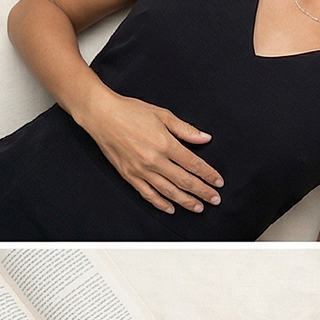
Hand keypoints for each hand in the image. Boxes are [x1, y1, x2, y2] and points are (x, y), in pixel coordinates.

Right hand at [77, 92, 221, 214]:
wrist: (101, 114)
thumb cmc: (130, 111)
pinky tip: (170, 208)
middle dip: (202, 192)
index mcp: (165, 144)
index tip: (218, 182)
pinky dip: (160, 203)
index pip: (194, 164)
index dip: (208, 175)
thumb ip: (185, 130)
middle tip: (215, 199)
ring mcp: (140, 170)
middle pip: (184, 181)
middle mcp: (154, 160)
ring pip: (168, 191)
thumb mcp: (163, 115)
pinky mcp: (128, 175)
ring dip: (185, 201)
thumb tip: (205, 138)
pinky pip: (147, 194)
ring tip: (198, 207)